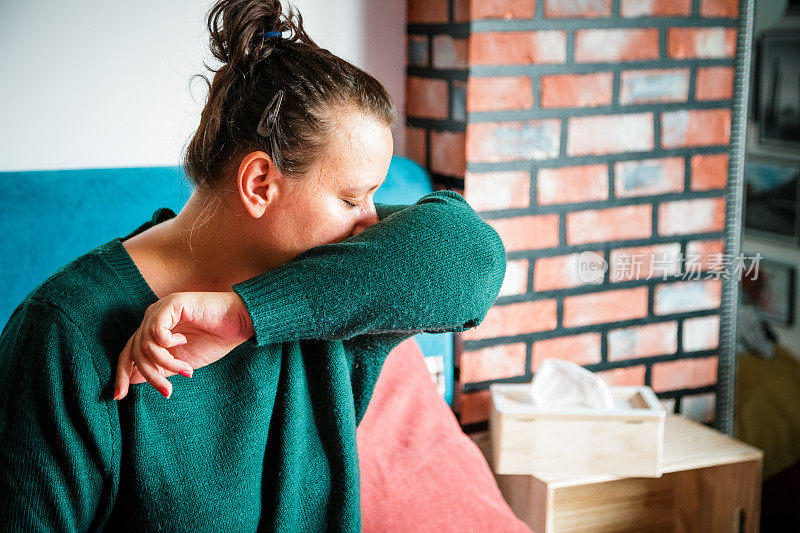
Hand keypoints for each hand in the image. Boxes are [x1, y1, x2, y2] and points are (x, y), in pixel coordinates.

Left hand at [113, 291, 253, 399]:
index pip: (128, 352)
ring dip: (167, 363)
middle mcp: (153, 317)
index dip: (122, 374)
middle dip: (151, 375)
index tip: (119, 396)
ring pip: (146, 345)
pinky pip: (157, 331)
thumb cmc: (214, 340)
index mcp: (154, 329)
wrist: (239, 323)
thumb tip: (132, 380)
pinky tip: (185, 341)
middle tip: (168, 391)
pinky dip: (169, 344)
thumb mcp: (182, 361)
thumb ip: (159, 368)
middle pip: (135, 351)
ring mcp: (161, 309)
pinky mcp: (172, 304)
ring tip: (187, 370)